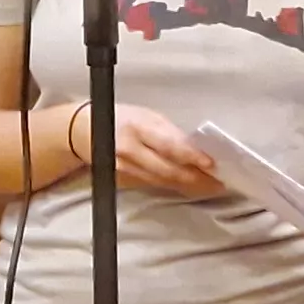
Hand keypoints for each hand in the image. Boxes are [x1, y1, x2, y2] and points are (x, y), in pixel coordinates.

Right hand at [84, 102, 223, 196]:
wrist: (82, 130)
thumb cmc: (122, 118)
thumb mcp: (147, 116)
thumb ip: (170, 133)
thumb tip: (196, 148)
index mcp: (138, 127)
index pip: (170, 145)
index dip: (192, 156)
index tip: (212, 164)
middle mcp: (129, 149)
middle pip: (168, 169)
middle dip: (196, 177)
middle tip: (221, 181)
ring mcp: (124, 167)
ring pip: (162, 180)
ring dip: (189, 185)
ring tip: (212, 186)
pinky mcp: (122, 178)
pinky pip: (153, 184)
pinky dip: (174, 186)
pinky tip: (190, 186)